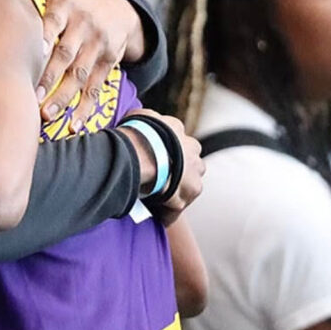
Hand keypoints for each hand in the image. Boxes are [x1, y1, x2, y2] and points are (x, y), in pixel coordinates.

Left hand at [0, 0, 143, 125]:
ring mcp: (98, 46)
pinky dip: (85, 108)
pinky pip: (96, 88)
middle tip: (32, 96)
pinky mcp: (108, 64)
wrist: (118, 10)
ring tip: (47, 115)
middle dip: (50, 76)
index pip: (54, 21)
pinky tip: (73, 125)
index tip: (34, 51)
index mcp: (67, 6)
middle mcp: (84, 26)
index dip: (45, 36)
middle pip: (66, 54)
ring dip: (64, 97)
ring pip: (81, 74)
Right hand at [123, 109, 204, 224]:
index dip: (167, 150)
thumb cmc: (136, 133)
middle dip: (180, 169)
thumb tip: (143, 119)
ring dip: (178, 189)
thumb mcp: (139, 115)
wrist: (141, 153)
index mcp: (178, 129)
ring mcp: (194, 173)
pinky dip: (169, 211)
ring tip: (158, 197)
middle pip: (190, 162)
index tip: (157, 157)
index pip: (177, 139)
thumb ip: (146, 118)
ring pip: (189, 184)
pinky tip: (157, 214)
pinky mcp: (190, 193)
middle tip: (160, 177)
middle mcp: (192, 149)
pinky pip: (179, 206)